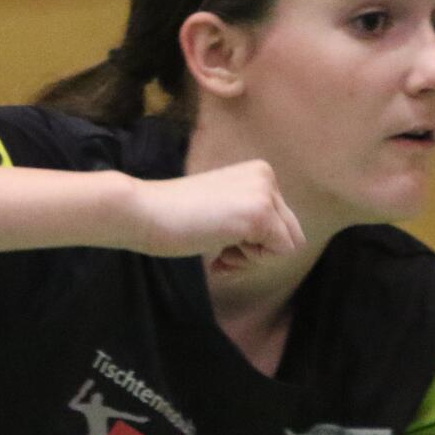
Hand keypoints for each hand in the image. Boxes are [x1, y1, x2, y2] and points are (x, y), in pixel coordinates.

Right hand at [126, 160, 305, 272]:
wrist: (144, 211)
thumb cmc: (174, 217)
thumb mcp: (222, 208)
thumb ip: (249, 218)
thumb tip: (281, 245)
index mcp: (258, 173)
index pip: (282, 222)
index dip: (254, 243)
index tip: (221, 243)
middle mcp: (266, 177)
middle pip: (290, 234)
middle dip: (258, 253)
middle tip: (223, 254)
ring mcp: (264, 194)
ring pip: (288, 245)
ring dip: (253, 258)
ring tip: (221, 251)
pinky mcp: (260, 214)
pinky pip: (279, 253)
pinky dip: (251, 262)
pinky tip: (221, 252)